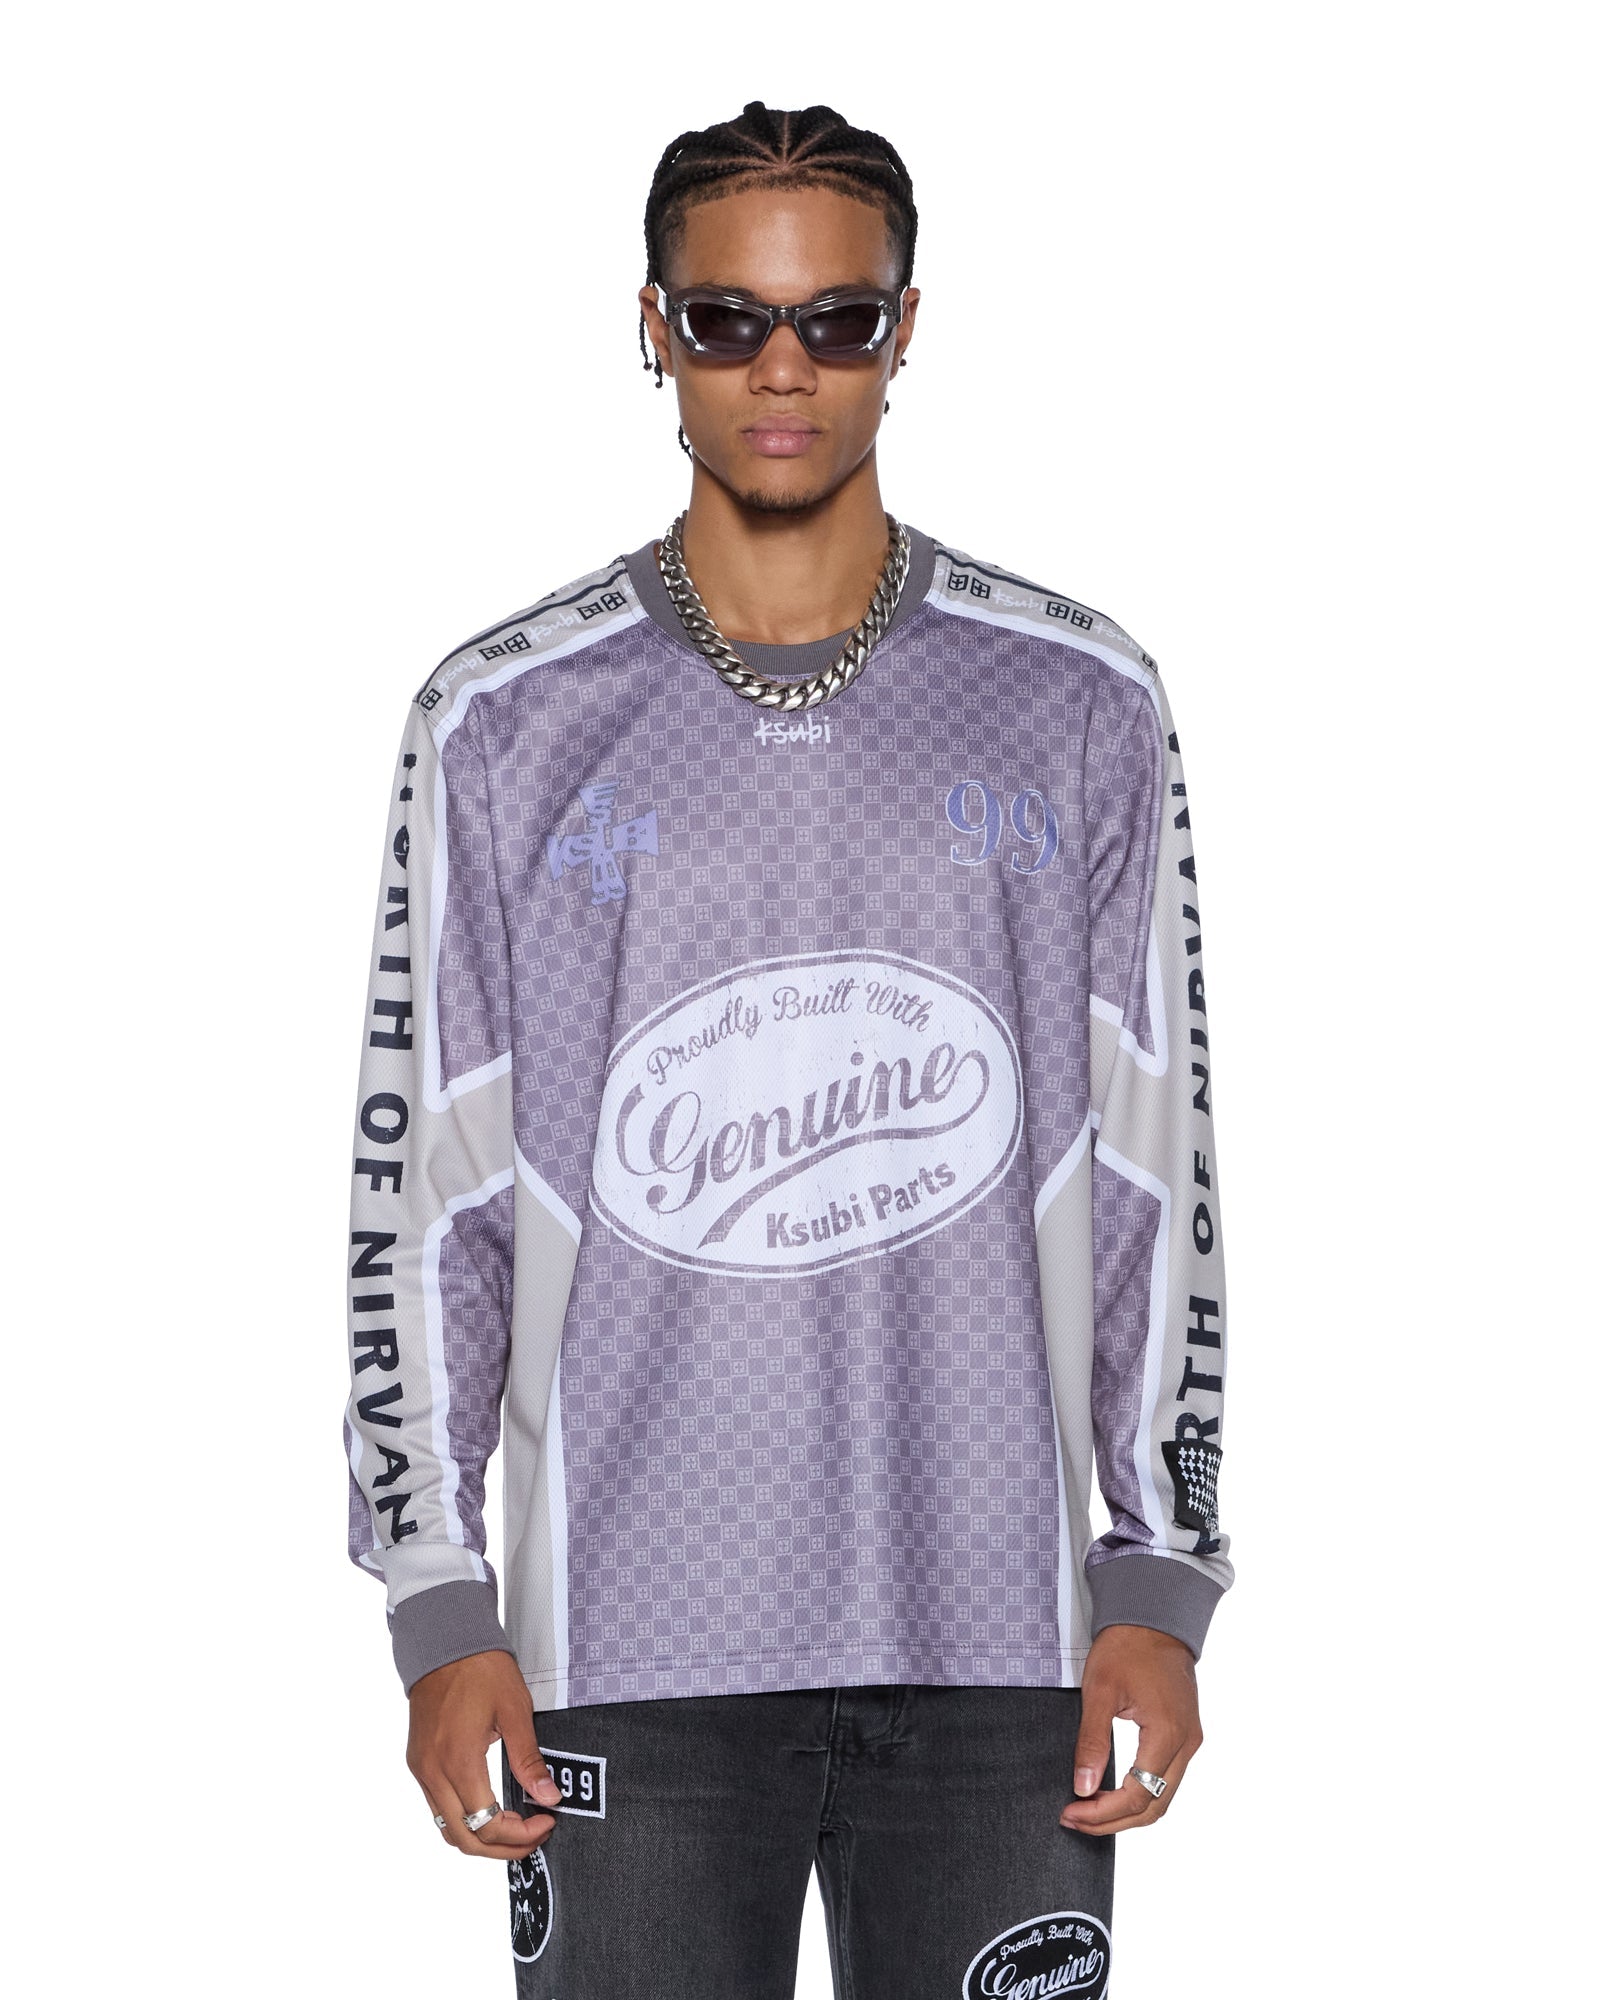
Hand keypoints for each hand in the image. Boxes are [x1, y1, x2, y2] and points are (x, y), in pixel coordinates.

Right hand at [406, 1648, 565, 1859]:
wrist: (445, 1641)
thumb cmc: (482, 1669)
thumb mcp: (515, 1710)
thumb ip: (529, 1760)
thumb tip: (549, 1798)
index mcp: (458, 1762)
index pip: (488, 1825)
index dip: (521, 1835)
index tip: (548, 1821)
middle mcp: (433, 1773)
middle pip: (464, 1839)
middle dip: (502, 1848)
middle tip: (535, 1837)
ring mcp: (421, 1769)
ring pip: (447, 1828)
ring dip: (481, 1838)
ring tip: (516, 1829)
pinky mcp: (418, 1762)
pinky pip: (437, 1808)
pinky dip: (464, 1820)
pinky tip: (491, 1810)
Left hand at [1061, 1622, 1201, 1835]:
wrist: (1153, 1618)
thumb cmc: (1125, 1648)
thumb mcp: (1099, 1691)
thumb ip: (1092, 1742)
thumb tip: (1083, 1788)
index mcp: (1168, 1734)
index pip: (1139, 1796)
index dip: (1103, 1813)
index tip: (1071, 1813)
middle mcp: (1187, 1744)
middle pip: (1154, 1806)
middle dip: (1113, 1820)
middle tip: (1075, 1819)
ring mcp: (1190, 1740)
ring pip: (1163, 1797)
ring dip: (1127, 1811)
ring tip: (1088, 1810)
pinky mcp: (1185, 1734)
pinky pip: (1166, 1778)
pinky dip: (1141, 1793)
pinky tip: (1112, 1792)